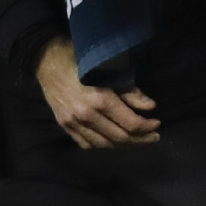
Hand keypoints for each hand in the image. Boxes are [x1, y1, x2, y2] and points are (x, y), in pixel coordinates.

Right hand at [36, 38, 158, 148]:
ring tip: (136, 140)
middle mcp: (86, 116)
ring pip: (104, 145)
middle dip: (141, 139)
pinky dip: (103, 145)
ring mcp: (74, 123)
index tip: (157, 123)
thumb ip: (130, 91)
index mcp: (99, 100)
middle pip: (120, 138)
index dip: (147, 127)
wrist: (48, 62)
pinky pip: (87, 144)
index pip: (130, 123)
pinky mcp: (65, 126)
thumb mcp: (109, 70)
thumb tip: (150, 107)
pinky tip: (113, 140)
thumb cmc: (81, 60)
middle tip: (152, 136)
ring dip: (124, 145)